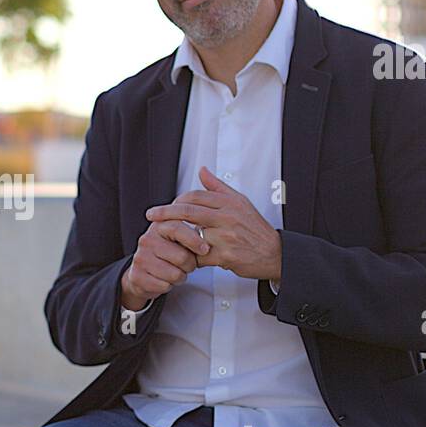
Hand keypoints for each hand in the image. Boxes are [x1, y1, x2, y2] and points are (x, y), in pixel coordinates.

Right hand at [121, 205, 211, 308]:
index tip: (205, 249)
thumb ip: (191, 232)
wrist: (142, 271)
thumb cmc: (166, 253)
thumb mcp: (177, 238)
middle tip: (187, 264)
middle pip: (181, 256)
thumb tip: (212, 235)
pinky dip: (169, 286)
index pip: (177, 228)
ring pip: (174, 274)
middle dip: (190, 264)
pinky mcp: (137, 276)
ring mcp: (140, 258)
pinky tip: (165, 279)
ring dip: (180, 276)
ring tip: (176, 271)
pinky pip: (165, 285)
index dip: (194, 239)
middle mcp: (146, 240)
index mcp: (158, 226)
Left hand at [144, 166, 281, 282]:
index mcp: (230, 202)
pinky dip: (189, 257)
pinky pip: (198, 256)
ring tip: (166, 239)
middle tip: (150, 216)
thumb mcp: (240, 202)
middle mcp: (228, 217)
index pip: (195, 196)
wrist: (274, 253)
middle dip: (165, 213)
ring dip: (177, 238)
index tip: (164, 207)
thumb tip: (202, 170)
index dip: (176, 201)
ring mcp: (227, 236)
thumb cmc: (255, 228)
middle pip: (188, 211)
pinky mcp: (225, 256)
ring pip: (191, 234)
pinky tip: (183, 256)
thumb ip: (218, 187)